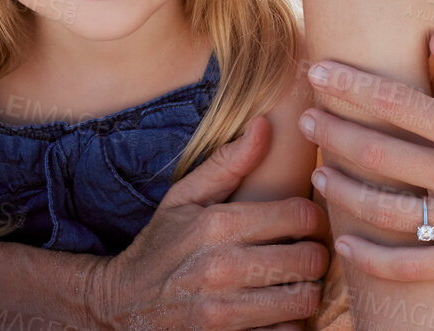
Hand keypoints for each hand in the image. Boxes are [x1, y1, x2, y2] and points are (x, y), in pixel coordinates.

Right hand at [84, 116, 326, 330]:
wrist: (118, 305)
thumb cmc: (161, 245)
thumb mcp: (184, 197)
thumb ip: (228, 162)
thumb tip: (265, 124)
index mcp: (217, 225)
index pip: (300, 216)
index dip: (314, 217)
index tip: (309, 223)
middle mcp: (221, 269)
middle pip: (309, 260)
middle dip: (315, 255)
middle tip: (308, 254)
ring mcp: (222, 313)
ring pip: (303, 301)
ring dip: (306, 292)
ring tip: (295, 282)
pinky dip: (287, 325)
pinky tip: (278, 312)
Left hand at [299, 34, 433, 283]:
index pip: (393, 103)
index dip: (349, 86)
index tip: (319, 72)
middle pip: (376, 153)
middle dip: (333, 133)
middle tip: (306, 120)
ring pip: (383, 210)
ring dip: (344, 191)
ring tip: (321, 176)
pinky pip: (410, 265)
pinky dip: (371, 257)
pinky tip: (346, 243)